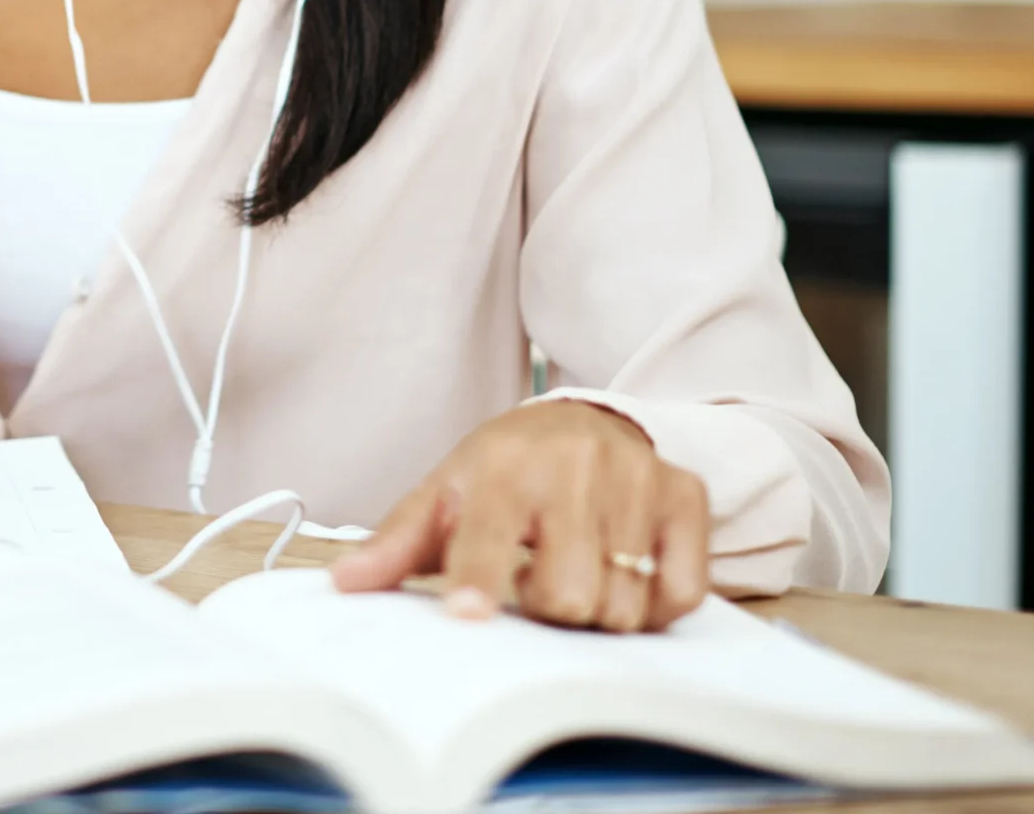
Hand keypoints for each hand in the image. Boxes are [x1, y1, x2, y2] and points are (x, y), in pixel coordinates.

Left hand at [328, 400, 710, 631]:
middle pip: (566, 595)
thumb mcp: (446, 493)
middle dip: (548, 607)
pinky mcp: (686, 495)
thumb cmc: (505, 468)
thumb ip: (397, 543)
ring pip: (623, 604)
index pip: (488, 535)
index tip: (468, 615)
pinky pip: (681, 594)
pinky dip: (653, 605)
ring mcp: (637, 479)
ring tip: (577, 568)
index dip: (478, 579)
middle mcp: (575, 466)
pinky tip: (625, 571)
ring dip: (598, 609)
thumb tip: (347, 584)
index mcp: (503, 466)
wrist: (582, 418)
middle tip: (537, 577)